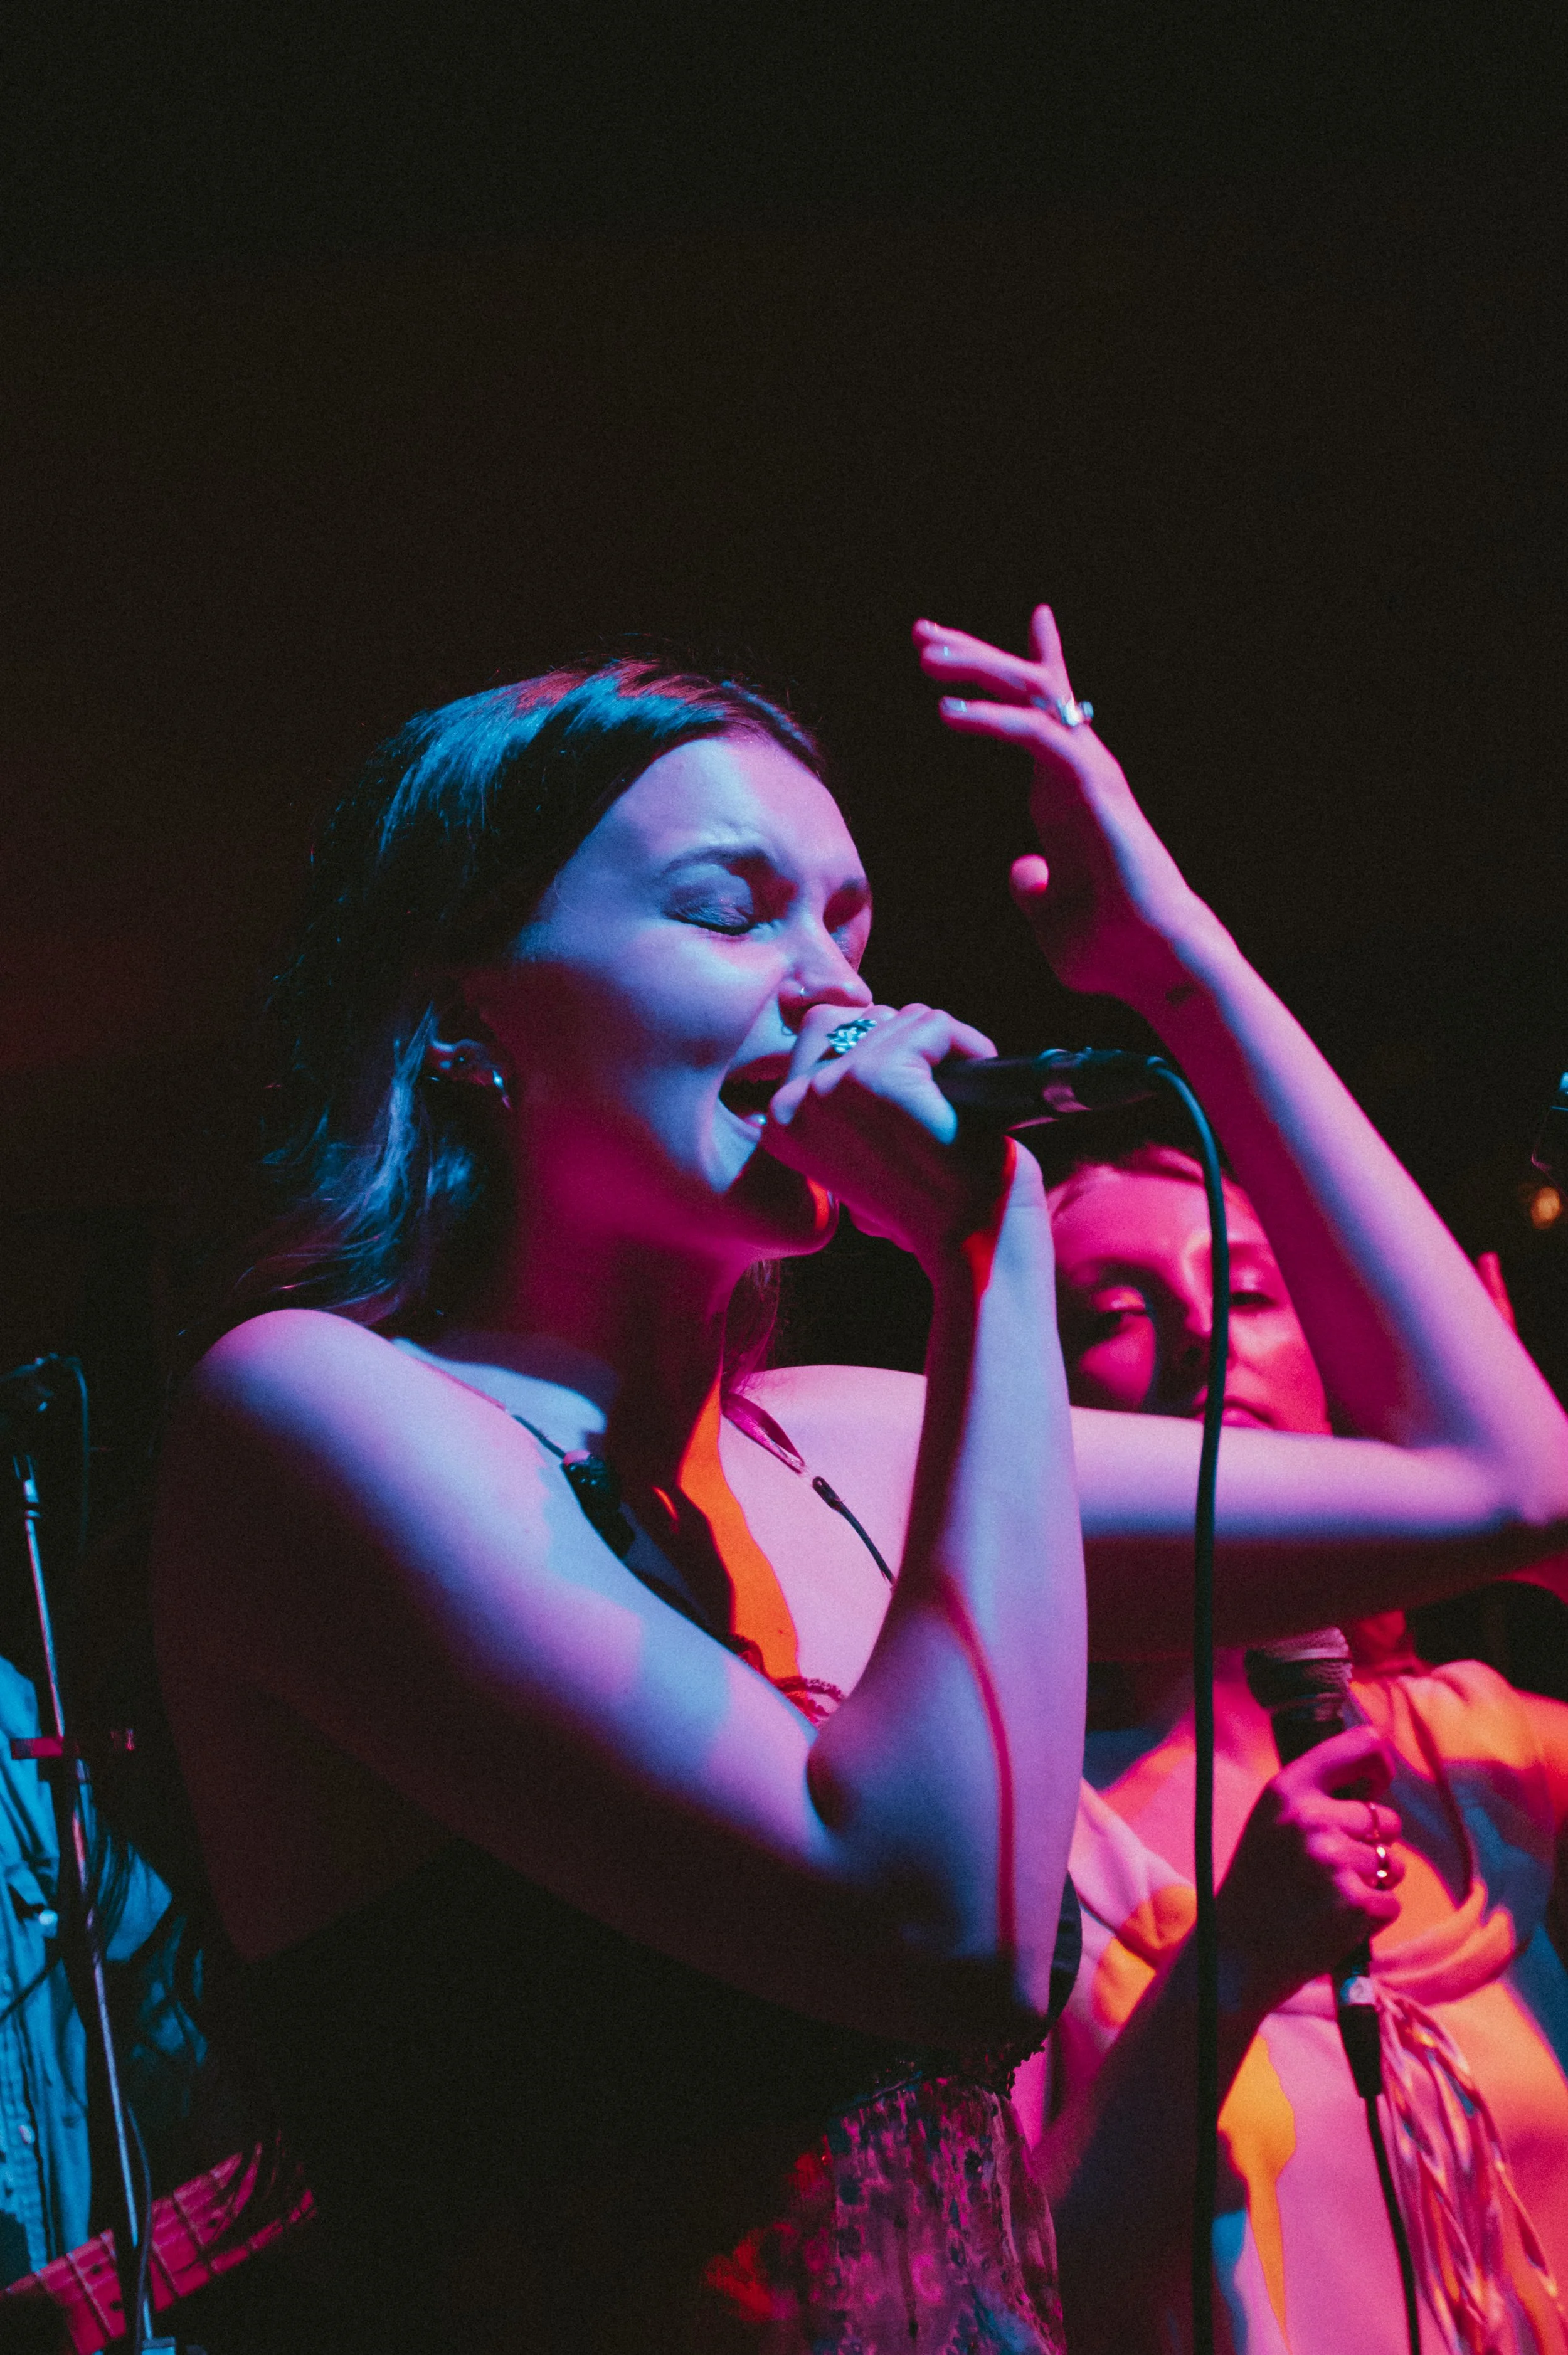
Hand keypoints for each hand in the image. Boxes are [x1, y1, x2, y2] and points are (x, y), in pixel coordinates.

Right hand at [761, 1000, 1030, 1270]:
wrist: (972, 1244)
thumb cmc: (931, 1202)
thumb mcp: (865, 1146)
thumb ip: (847, 1094)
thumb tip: (866, 1017)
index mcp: (779, 1123)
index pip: (821, 1030)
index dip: (881, 1049)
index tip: (914, 1096)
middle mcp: (792, 1102)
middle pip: (859, 1017)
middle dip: (910, 1044)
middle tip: (941, 1097)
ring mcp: (833, 1087)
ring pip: (901, 1019)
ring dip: (945, 1050)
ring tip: (959, 1101)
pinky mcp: (880, 1077)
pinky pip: (934, 1024)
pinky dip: (969, 1045)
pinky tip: (977, 1088)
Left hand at [914, 607, 1224, 1008]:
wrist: (1154, 965)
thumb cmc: (1111, 950)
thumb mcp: (1052, 917)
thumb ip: (1035, 890)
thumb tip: (1023, 871)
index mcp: (1064, 792)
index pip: (1033, 718)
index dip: (995, 680)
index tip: (947, 652)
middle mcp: (1078, 771)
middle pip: (1026, 689)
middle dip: (973, 656)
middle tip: (920, 635)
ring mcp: (1090, 773)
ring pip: (1034, 695)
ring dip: (978, 670)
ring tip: (924, 655)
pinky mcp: (1095, 787)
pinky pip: (1039, 735)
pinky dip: (994, 719)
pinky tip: (950, 712)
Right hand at [1213, 1726, 1403, 2018]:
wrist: (1234, 1953)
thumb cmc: (1259, 1885)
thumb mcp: (1272, 1822)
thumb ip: (1315, 1796)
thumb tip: (1376, 1781)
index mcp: (1287, 1789)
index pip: (1359, 1746)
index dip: (1380, 1762)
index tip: (1378, 1781)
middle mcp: (1311, 1818)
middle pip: (1385, 1819)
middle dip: (1373, 1845)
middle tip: (1331, 1870)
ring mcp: (1333, 1861)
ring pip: (1393, 1864)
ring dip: (1373, 1883)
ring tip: (1329, 1897)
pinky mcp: (1354, 1904)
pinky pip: (1390, 1902)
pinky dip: (1372, 1917)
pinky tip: (1336, 1922)